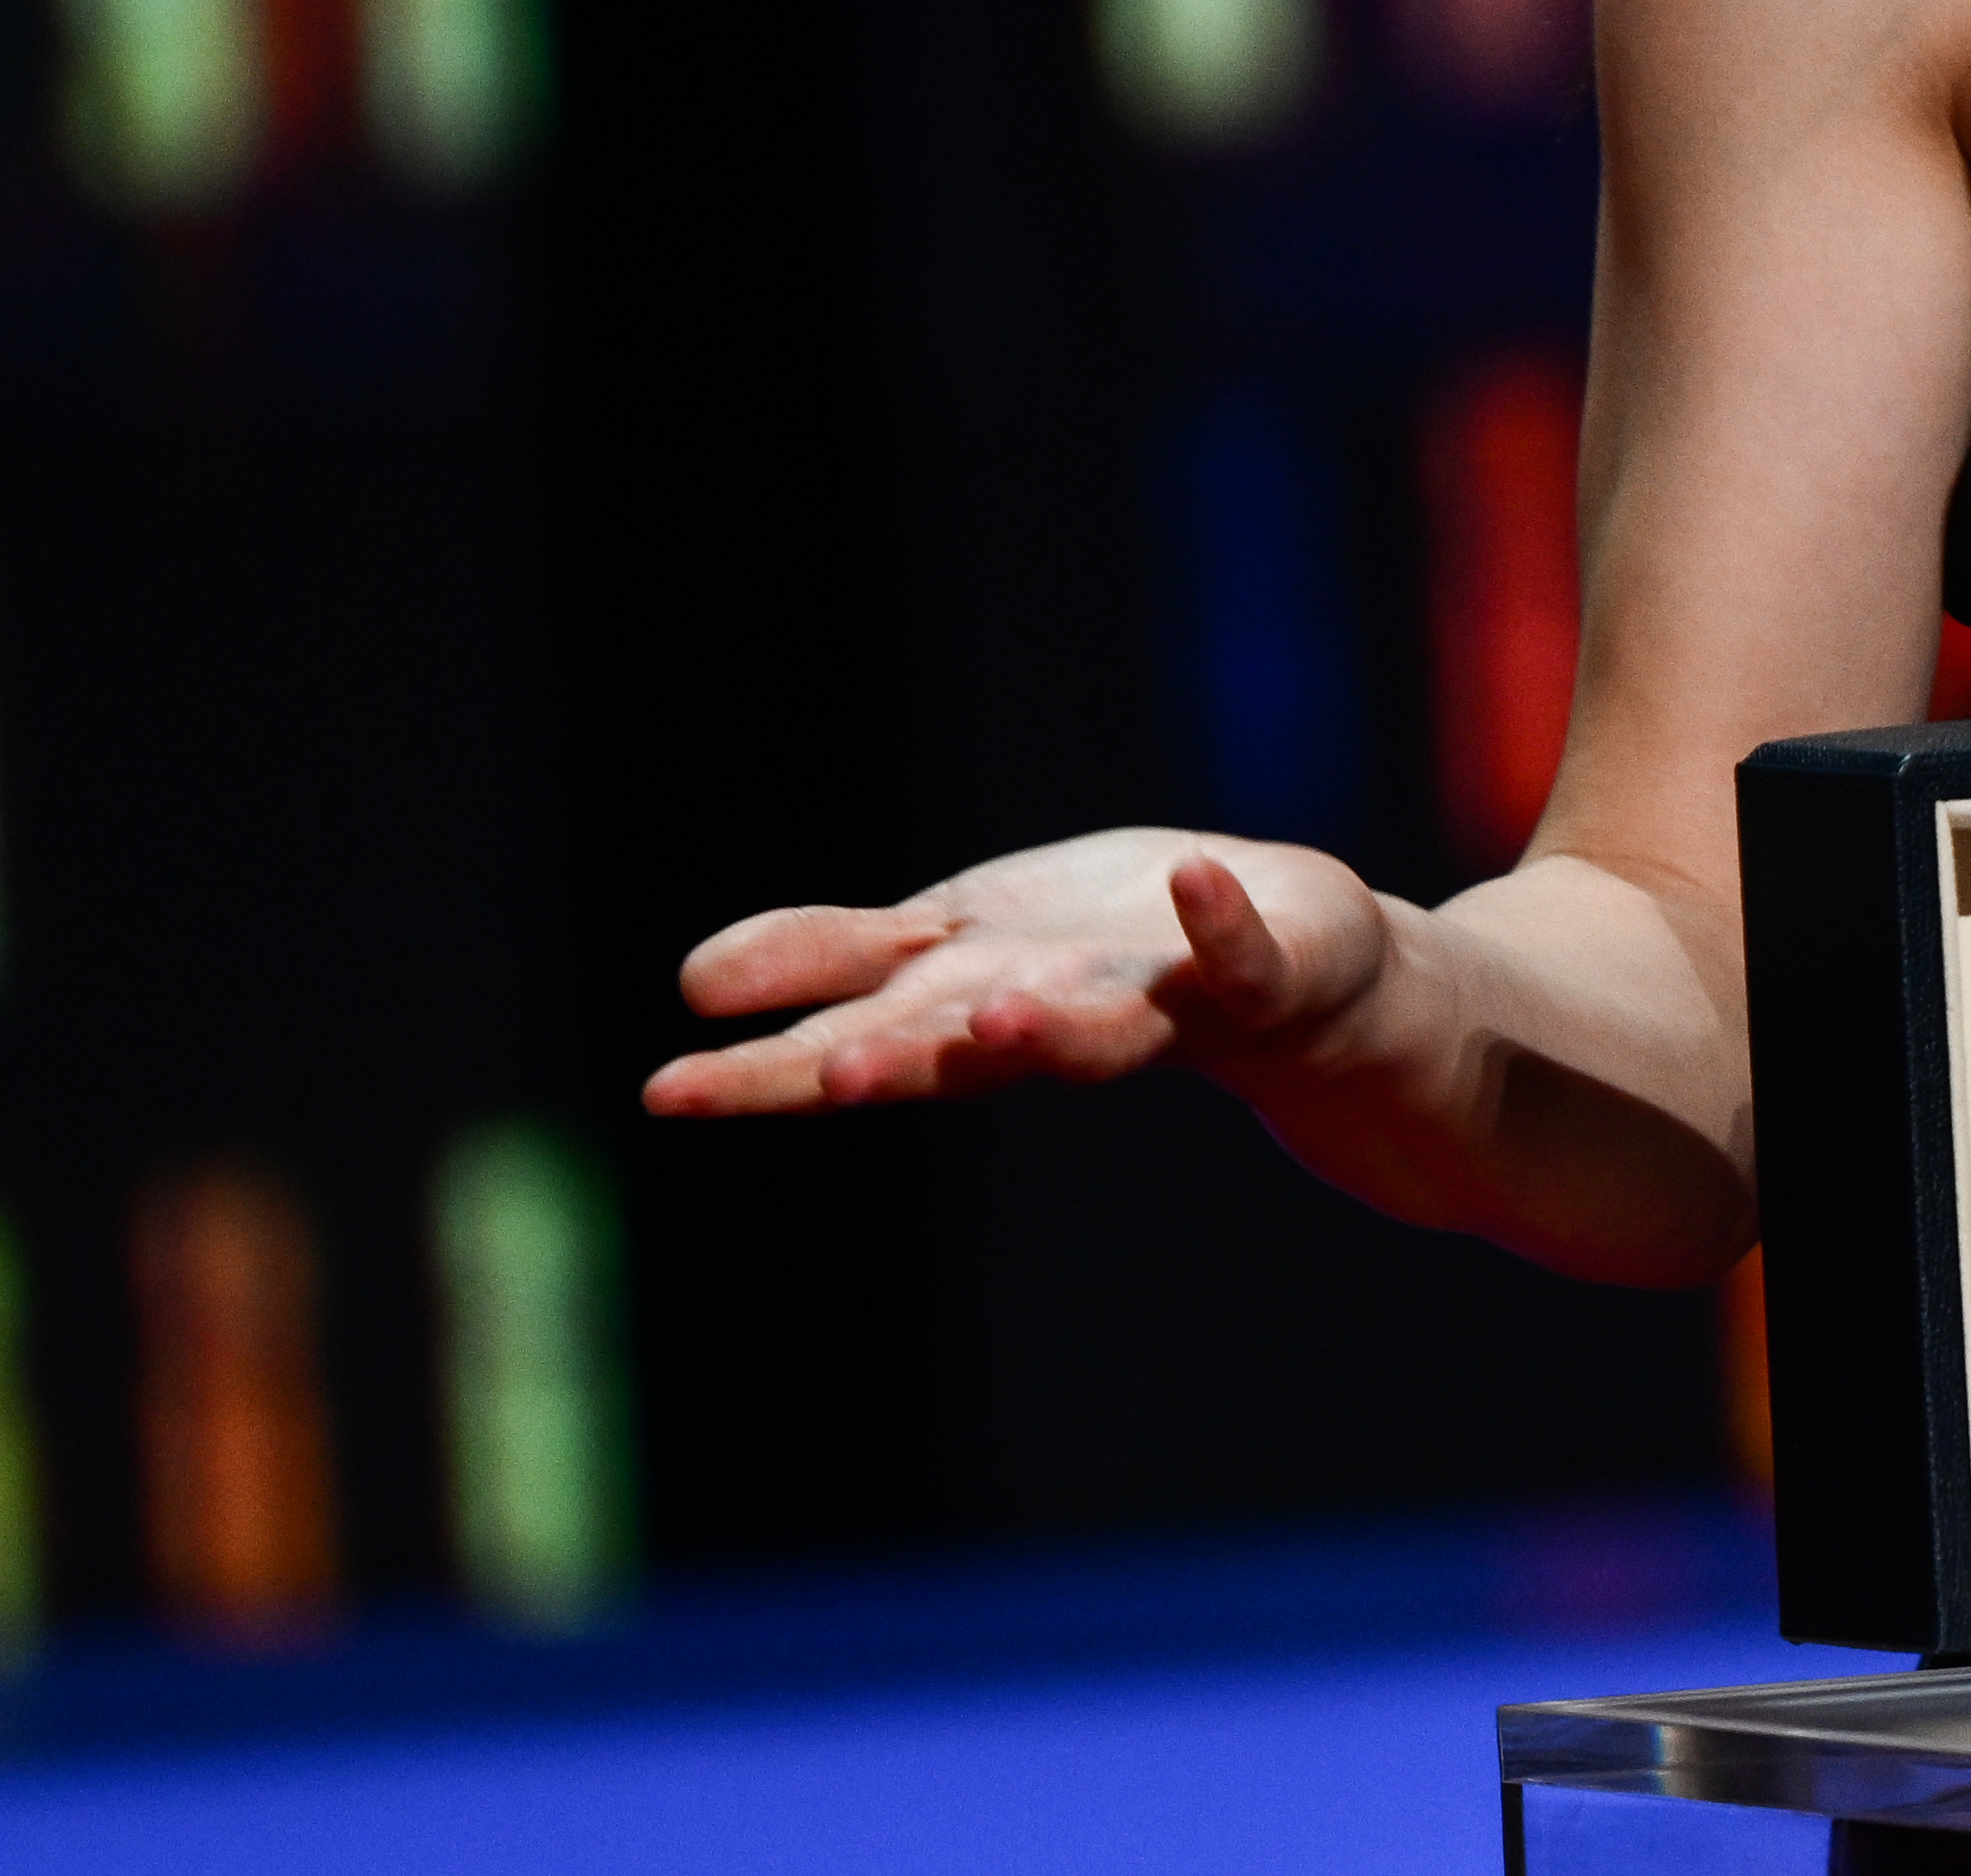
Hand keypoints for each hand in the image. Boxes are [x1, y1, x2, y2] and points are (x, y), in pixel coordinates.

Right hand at [642, 828, 1390, 1116]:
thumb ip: (834, 959)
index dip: (764, 1069)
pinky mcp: (1261, 979)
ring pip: (1097, 1034)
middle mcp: (1052, 1022)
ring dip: (1049, 1029)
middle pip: (963, 1054)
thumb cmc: (1106, 955)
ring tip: (1001, 1014)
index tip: (669, 1090)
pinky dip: (1220, 925)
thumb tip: (689, 980)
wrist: (1302, 977)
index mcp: (967, 1008)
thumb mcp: (951, 945)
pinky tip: (1199, 880)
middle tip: (827, 1079)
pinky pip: (1240, 959)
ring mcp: (1160, 1007)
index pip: (849, 1041)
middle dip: (901, 1063)